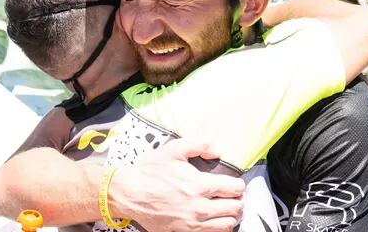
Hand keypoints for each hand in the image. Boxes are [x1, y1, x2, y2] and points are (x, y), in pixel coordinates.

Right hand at [110, 138, 244, 231]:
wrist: (129, 193)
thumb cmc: (150, 172)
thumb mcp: (173, 149)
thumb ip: (198, 144)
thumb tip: (216, 149)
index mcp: (200, 185)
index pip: (235, 189)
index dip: (238, 184)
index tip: (234, 183)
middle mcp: (200, 208)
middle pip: (236, 208)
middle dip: (237, 200)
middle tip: (231, 195)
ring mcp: (193, 224)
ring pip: (227, 225)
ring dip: (230, 216)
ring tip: (225, 208)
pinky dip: (218, 228)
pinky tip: (213, 220)